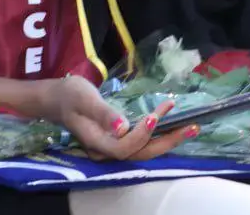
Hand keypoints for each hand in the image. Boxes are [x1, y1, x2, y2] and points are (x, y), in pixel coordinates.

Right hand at [38, 76, 193, 161]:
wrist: (56, 98)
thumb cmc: (69, 95)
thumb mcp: (84, 98)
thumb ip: (103, 113)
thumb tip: (122, 127)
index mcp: (95, 142)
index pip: (123, 148)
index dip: (141, 136)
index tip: (155, 116)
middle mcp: (106, 150)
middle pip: (140, 153)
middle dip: (167, 141)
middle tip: (193, 126)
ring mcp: (112, 146)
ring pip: (143, 150)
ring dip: (167, 139)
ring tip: (191, 126)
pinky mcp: (118, 139)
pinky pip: (141, 142)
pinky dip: (159, 133)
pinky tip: (173, 122)